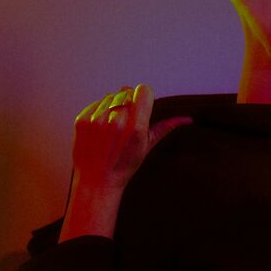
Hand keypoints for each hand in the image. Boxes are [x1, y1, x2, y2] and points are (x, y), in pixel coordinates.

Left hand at [71, 83, 191, 192]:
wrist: (96, 181)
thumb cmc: (123, 166)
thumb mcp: (147, 147)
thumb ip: (165, 127)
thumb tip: (188, 119)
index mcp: (135, 127)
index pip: (144, 89)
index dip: (144, 97)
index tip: (142, 106)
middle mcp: (116, 121)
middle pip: (127, 90)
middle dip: (129, 102)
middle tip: (126, 121)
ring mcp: (97, 120)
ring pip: (111, 96)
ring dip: (114, 106)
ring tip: (112, 126)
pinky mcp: (82, 120)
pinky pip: (96, 103)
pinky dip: (100, 111)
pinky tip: (101, 129)